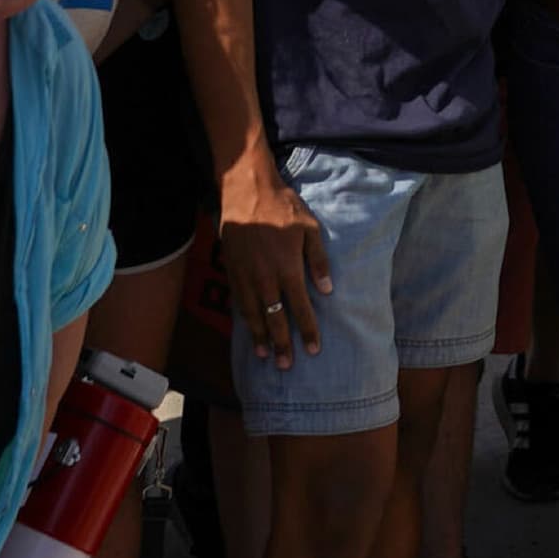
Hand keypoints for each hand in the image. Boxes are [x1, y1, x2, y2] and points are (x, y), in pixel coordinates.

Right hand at [217, 152, 330, 368]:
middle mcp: (266, 278)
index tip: (313, 350)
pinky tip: (249, 330)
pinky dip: (244, 319)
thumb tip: (327, 290)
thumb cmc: (282, 207)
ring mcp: (246, 276)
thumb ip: (318, 260)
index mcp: (288, 268)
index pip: (300, 308)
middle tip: (287, 366)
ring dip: (260, 337)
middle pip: (275, 318)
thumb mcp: (309, 228)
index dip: (307, 330)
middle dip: (282, 343)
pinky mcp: (231, 270)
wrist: (246, 191)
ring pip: (254, 314)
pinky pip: (238, 302)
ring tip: (266, 356)